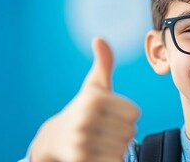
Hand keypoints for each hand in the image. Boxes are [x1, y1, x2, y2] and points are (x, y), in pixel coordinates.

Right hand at [30, 38, 139, 161]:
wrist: (54, 139)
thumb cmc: (83, 109)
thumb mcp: (93, 86)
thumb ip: (103, 64)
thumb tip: (99, 39)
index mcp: (94, 99)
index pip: (135, 113)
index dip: (125, 115)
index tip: (109, 114)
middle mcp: (85, 119)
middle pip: (130, 131)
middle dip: (121, 133)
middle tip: (104, 130)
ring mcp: (82, 141)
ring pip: (123, 148)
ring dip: (116, 148)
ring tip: (100, 141)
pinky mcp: (81, 160)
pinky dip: (111, 159)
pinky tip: (98, 153)